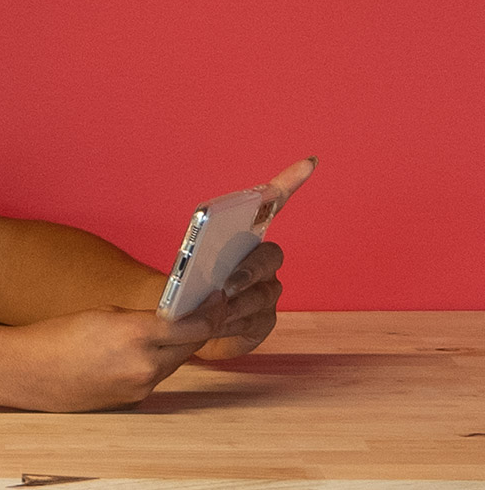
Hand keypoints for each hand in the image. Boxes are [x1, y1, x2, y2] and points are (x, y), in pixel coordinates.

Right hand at [14, 299, 226, 410]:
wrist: (29, 373)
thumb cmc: (59, 336)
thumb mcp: (104, 313)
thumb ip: (142, 317)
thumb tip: (170, 317)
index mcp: (136, 335)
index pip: (193, 325)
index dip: (211, 310)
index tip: (218, 298)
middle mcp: (145, 365)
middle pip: (190, 345)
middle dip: (199, 327)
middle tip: (205, 309)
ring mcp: (140, 388)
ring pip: (175, 362)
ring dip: (178, 345)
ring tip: (174, 328)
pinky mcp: (133, 401)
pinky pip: (155, 377)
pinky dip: (157, 362)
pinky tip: (144, 352)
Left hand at [193, 157, 316, 360]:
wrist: (181, 327)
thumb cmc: (186, 289)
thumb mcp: (184, 269)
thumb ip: (198, 263)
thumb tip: (214, 277)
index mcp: (243, 239)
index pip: (271, 207)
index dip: (290, 183)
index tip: (308, 162)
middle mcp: (262, 263)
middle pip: (269, 257)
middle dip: (250, 270)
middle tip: (227, 285)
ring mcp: (266, 292)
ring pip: (262, 294)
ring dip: (236, 305)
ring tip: (212, 313)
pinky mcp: (262, 322)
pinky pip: (256, 321)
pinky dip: (234, 326)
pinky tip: (216, 328)